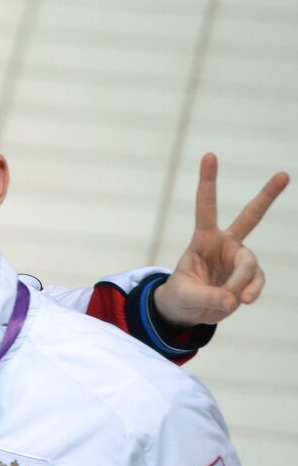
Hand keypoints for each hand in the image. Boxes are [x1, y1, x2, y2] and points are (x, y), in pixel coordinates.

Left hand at [153, 153, 288, 325]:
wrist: (187, 311)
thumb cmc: (180, 296)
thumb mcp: (184, 296)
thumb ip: (207, 297)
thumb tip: (233, 300)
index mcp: (203, 239)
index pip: (206, 206)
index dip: (208, 181)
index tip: (210, 154)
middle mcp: (225, 244)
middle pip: (250, 217)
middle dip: (267, 196)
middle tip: (284, 174)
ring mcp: (239, 259)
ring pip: (250, 264)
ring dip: (241, 282)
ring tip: (230, 299)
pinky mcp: (248, 277)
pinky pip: (255, 282)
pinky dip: (250, 292)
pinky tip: (244, 301)